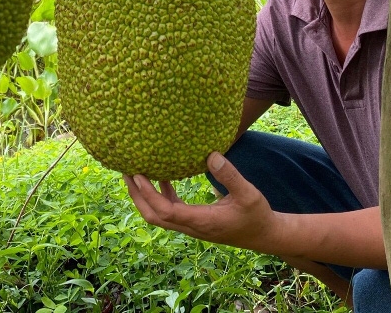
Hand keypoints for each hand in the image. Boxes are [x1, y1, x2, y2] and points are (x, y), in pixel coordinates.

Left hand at [123, 151, 283, 253]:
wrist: (264, 235)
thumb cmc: (257, 214)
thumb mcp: (248, 193)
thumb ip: (230, 175)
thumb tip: (210, 155)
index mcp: (201, 221)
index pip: (166, 211)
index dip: (149, 194)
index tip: (137, 174)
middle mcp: (192, 226)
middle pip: (154, 216)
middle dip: (137, 196)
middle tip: (125, 171)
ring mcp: (192, 226)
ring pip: (160, 215)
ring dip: (145, 196)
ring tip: (135, 173)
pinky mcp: (195, 222)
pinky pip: (171, 210)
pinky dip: (161, 195)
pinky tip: (163, 178)